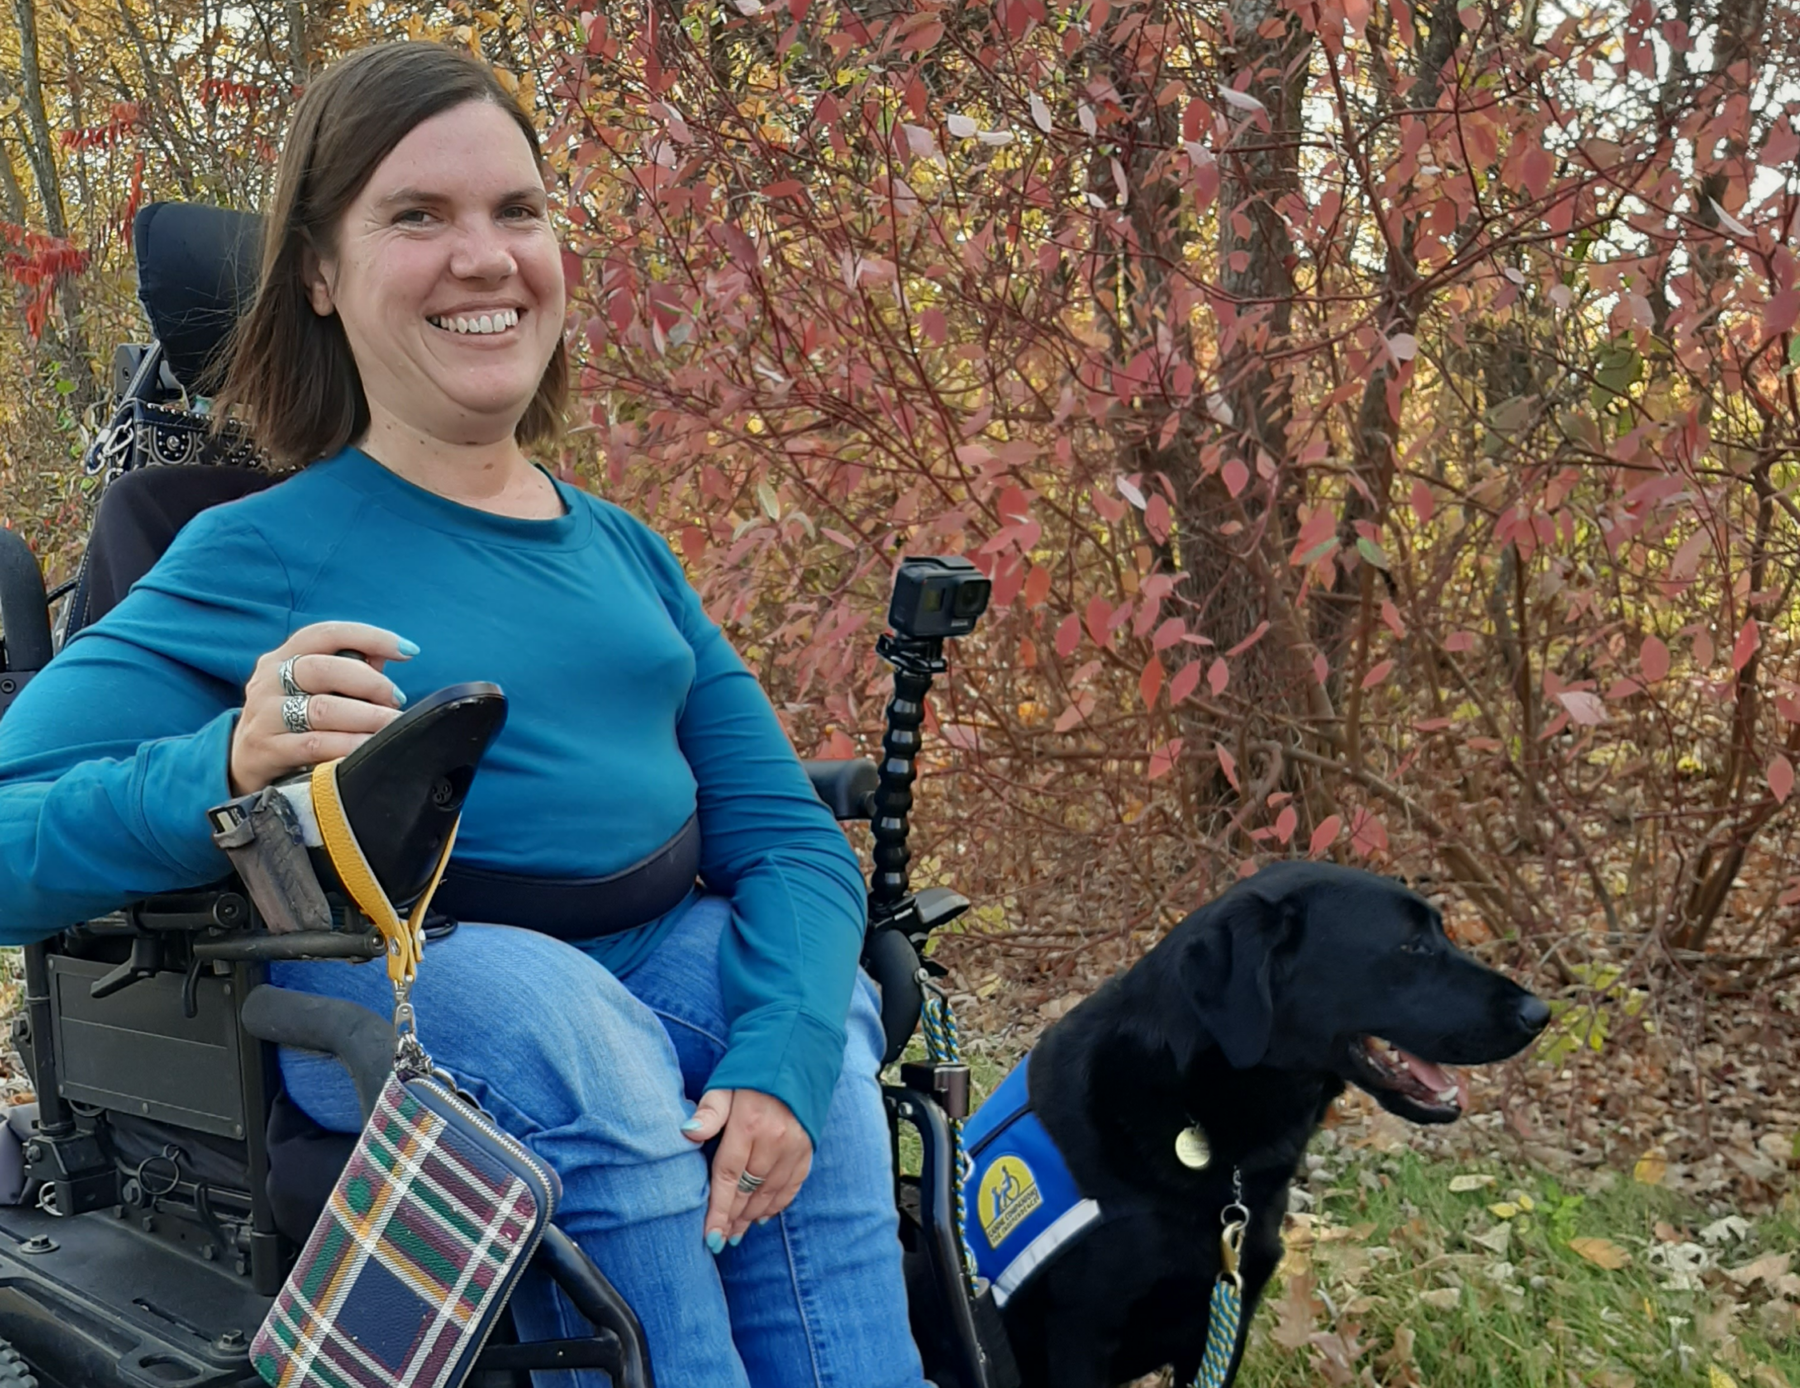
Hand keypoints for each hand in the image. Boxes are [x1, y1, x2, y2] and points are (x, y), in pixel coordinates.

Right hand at [228, 621, 414, 795]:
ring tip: (391, 725)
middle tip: (397, 700)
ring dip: (366, 717)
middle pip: (323, 669)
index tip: (408, 650)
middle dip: (370, 683)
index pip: (326, 634)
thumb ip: (347, 670)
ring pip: (322, 709)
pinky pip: (314, 745)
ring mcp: (264, 715)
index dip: (369, 637)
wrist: (240, 764)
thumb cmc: (292, 720)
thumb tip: (383, 655)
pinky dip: (348, 745)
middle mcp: (269, 680)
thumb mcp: (311, 689)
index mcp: (283, 657)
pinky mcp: (265, 749)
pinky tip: (369, 748)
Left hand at [682, 1088, 812, 1247]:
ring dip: (752, 1216)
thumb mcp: (724, 1085)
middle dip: (732, 1219)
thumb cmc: (751, 1072)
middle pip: (748, 1190)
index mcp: (749, 1125)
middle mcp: (775, 1140)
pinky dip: (778, 1204)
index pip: (728, 1177)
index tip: (709, 1237)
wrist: (796, 1051)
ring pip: (770, 1193)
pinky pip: (793, 1185)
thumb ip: (708, 1112)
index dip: (718, 1210)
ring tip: (736, 1232)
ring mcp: (795, 1146)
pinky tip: (764, 1216)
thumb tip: (688, 1132)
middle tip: (719, 1240)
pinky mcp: (808, 1148)